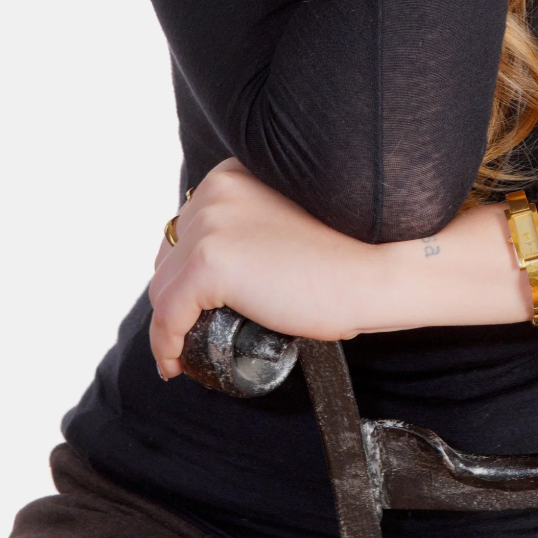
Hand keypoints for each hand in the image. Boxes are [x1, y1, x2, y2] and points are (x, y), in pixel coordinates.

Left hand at [148, 159, 379, 376]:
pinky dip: (165, 345)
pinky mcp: (211, 263)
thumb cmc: (344, 254)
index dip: (184, 271)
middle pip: (169, 255)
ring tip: (182, 350)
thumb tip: (223, 267)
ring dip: (168, 323)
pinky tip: (175, 363)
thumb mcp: (283, 219)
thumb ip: (249, 225)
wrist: (374, 270)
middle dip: (175, 294)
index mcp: (232, 175)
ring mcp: (211, 225)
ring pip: (162, 286)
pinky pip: (167, 316)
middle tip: (190, 329)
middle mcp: (215, 190)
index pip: (185, 228)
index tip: (192, 302)